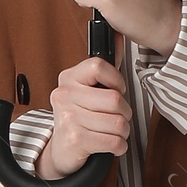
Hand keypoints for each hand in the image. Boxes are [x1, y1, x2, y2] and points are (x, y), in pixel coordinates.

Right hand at [36, 54, 130, 179]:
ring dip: (123, 132)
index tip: (117, 90)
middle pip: (115, 99)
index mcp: (69, 78)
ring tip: (112, 132)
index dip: (117, 81)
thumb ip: (106, 67)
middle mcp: (65, 95)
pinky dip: (119, 146)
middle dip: (125, 113)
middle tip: (117, 116)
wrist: (61, 151)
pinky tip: (109, 144)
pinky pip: (114, 141)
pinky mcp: (75, 140)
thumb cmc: (78, 119)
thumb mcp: (87, 90)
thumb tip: (119, 35)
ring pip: (118, 123)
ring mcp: (68, 118)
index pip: (99, 66)